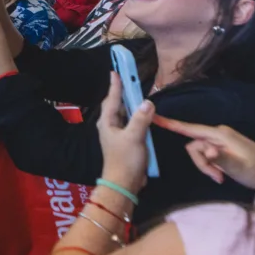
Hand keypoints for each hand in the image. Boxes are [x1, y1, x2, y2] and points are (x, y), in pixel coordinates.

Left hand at [97, 73, 154, 195]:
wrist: (124, 183)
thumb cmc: (125, 160)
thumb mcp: (134, 138)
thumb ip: (141, 119)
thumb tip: (147, 102)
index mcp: (108, 122)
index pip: (112, 99)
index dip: (115, 85)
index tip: (115, 71)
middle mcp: (110, 125)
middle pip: (117, 104)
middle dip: (124, 93)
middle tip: (130, 80)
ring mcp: (117, 134)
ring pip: (125, 114)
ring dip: (132, 105)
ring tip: (138, 94)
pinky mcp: (126, 141)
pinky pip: (131, 124)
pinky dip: (137, 117)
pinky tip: (144, 115)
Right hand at [153, 116, 254, 208]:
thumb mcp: (239, 167)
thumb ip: (221, 158)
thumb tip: (206, 149)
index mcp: (221, 134)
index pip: (190, 128)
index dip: (171, 123)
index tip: (153, 117)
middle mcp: (218, 134)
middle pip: (193, 145)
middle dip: (200, 163)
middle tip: (216, 177)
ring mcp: (220, 142)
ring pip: (199, 153)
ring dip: (206, 167)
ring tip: (220, 177)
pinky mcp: (222, 149)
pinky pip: (206, 156)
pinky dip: (211, 167)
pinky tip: (222, 175)